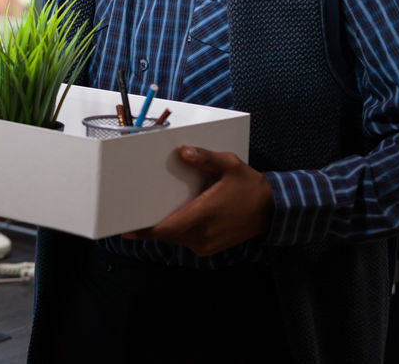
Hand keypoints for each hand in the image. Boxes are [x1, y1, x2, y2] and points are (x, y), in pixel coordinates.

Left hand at [122, 146, 273, 256]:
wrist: (272, 210)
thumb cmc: (249, 186)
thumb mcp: (229, 165)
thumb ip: (205, 158)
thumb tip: (183, 151)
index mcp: (203, 216)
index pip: (166, 229)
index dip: (144, 231)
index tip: (126, 229)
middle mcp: (202, 235)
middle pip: (166, 234)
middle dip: (151, 225)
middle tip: (132, 211)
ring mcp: (206, 244)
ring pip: (175, 238)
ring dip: (165, 227)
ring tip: (150, 212)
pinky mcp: (209, 247)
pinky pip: (186, 240)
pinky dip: (177, 230)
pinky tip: (174, 216)